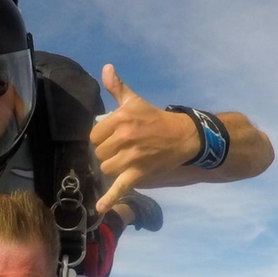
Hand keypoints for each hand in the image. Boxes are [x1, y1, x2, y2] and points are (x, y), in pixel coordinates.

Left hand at [90, 64, 198, 213]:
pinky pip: (120, 187)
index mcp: (120, 119)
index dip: (101, 138)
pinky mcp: (139, 173)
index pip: (94, 135)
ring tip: (123, 161)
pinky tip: (100, 208)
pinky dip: (109, 199)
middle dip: (107, 152)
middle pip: (99, 153)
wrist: (183, 136)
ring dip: (111, 167)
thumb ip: (117, 88)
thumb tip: (106, 68)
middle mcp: (124, 137)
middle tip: (121, 149)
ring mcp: (131, 157)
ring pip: (106, 168)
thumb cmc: (155, 119)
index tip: (112, 137)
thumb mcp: (135, 101)